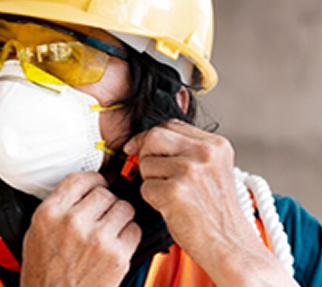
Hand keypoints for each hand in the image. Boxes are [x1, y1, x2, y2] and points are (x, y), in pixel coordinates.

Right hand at [20, 172, 140, 286]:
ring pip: (123, 207)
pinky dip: (129, 235)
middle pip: (104, 192)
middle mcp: (73, 222)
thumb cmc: (44, 276)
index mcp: (50, 214)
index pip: (79, 179)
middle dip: (106, 201)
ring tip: (111, 228)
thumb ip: (57, 209)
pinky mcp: (116, 256)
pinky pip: (134, 230)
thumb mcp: (35, 234)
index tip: (98, 182)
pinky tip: (117, 243)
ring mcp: (97, 238)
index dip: (93, 179)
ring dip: (120, 216)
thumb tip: (79, 192)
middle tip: (103, 213)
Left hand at [124, 120, 297, 286]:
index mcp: (216, 145)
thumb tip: (146, 139)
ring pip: (146, 162)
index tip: (139, 147)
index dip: (150, 136)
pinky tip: (171, 207)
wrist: (231, 246)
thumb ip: (186, 151)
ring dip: (151, 180)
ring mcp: (191, 170)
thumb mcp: (212, 170)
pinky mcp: (176, 190)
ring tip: (172, 195)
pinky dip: (152, 199)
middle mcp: (205, 153)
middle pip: (153, 136)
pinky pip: (145, 187)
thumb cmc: (217, 213)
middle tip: (155, 174)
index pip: (170, 124)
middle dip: (146, 154)